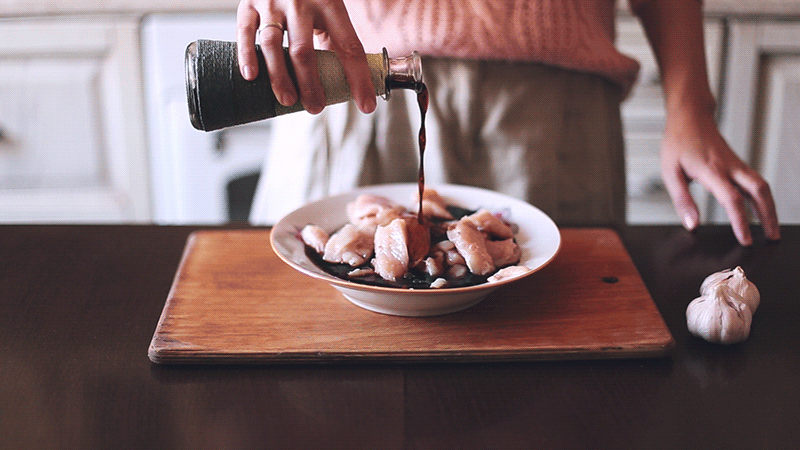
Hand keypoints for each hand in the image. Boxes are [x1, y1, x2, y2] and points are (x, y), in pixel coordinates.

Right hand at [236, 0, 376, 114]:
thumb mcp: (329, 6)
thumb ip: (337, 36)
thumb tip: (352, 80)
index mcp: (330, 4)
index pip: (348, 47)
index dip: (359, 79)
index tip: (366, 104)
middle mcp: (300, 2)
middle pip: (304, 50)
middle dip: (310, 84)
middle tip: (316, 107)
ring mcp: (272, 2)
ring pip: (273, 45)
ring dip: (280, 77)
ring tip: (288, 100)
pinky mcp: (248, 3)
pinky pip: (245, 32)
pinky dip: (247, 55)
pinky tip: (252, 76)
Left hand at [660, 106, 779, 245]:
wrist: (690, 116)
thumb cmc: (678, 142)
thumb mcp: (670, 172)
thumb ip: (682, 200)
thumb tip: (692, 224)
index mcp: (711, 170)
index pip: (732, 199)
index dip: (740, 221)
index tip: (746, 239)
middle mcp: (729, 167)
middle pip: (759, 191)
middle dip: (769, 216)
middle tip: (772, 238)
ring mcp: (736, 164)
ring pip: (761, 186)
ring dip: (770, 207)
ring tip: (772, 229)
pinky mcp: (737, 164)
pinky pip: (755, 182)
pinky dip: (762, 198)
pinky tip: (762, 211)